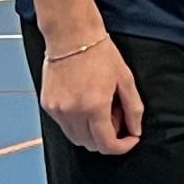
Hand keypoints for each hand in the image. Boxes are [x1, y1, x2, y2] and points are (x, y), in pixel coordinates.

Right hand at [40, 34, 143, 154]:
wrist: (71, 36)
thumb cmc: (101, 55)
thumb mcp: (126, 81)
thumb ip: (133, 110)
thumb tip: (135, 131)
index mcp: (94, 107)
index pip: (107, 144)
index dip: (122, 147)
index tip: (131, 138)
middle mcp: (72, 111)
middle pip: (90, 145)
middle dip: (108, 140)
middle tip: (117, 119)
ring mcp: (57, 109)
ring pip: (76, 138)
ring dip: (91, 135)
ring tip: (101, 112)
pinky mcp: (47, 104)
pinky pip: (64, 126)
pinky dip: (77, 124)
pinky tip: (85, 107)